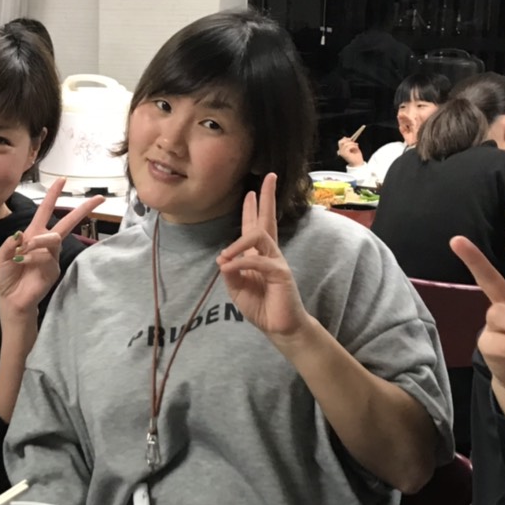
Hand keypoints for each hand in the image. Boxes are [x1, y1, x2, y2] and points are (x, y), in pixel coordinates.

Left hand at [0, 178, 103, 317]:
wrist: (11, 299)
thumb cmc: (7, 276)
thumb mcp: (2, 256)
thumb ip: (10, 243)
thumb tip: (22, 234)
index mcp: (32, 234)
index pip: (45, 211)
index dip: (52, 195)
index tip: (62, 180)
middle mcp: (45, 243)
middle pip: (67, 222)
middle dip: (82, 210)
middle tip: (98, 199)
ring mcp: (52, 256)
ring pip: (53, 238)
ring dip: (39, 241)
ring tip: (24, 252)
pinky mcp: (54, 269)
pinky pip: (47, 256)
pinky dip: (34, 258)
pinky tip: (24, 264)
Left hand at [217, 173, 309, 339]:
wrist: (279, 327)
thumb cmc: (261, 307)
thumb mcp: (237, 289)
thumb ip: (231, 273)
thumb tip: (223, 258)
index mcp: (259, 256)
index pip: (256, 227)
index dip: (252, 209)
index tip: (250, 191)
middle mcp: (270, 254)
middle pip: (268, 220)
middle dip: (268, 198)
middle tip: (270, 177)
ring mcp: (277, 262)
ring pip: (260, 237)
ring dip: (238, 243)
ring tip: (225, 256)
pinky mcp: (281, 274)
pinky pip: (258, 261)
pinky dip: (240, 264)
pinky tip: (228, 269)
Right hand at [337, 137, 364, 166]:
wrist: (358, 163)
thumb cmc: (356, 156)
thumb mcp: (353, 147)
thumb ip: (349, 142)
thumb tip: (344, 137)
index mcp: (342, 150)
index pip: (340, 142)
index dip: (345, 139)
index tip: (351, 139)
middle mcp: (340, 151)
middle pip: (340, 142)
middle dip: (347, 140)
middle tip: (353, 142)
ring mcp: (342, 153)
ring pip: (345, 144)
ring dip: (352, 144)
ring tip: (356, 146)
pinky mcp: (344, 154)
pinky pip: (347, 147)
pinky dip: (353, 146)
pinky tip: (356, 148)